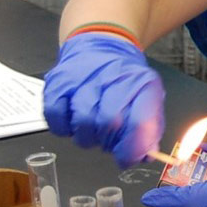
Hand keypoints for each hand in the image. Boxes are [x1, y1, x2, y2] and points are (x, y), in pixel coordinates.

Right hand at [42, 33, 163, 167]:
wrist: (100, 48)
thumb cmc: (124, 81)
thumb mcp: (147, 100)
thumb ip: (149, 130)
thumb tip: (145, 156)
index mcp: (142, 84)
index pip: (140, 123)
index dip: (132, 148)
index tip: (126, 157)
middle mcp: (113, 78)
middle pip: (109, 123)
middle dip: (108, 142)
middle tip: (108, 140)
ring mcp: (83, 79)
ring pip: (83, 123)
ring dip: (87, 137)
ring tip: (93, 128)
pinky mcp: (57, 83)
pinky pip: (56, 118)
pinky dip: (64, 128)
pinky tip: (73, 121)